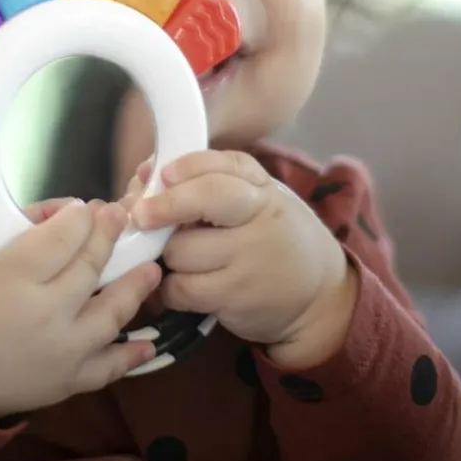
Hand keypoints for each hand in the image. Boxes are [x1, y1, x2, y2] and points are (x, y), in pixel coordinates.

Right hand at [0, 198, 161, 421]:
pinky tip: (148, 345)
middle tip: (121, 218)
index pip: (62, 236)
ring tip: (151, 270)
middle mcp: (45, 312)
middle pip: (91, 267)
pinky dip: (131, 355)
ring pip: (112, 312)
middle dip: (108, 237)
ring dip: (136, 288)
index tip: (88, 208)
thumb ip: (12, 232)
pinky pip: (109, 367)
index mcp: (13, 277)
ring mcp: (63, 349)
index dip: (79, 217)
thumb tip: (59, 212)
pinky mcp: (69, 381)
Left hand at [130, 151, 357, 368]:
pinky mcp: (236, 296)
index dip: (188, 166)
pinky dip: (170, 288)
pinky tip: (182, 285)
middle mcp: (260, 217)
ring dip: (166, 256)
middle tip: (140, 215)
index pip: (226, 164)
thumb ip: (207, 183)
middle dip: (166, 205)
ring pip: (181, 250)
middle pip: (207, 197)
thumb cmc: (275, 239)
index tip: (161, 174)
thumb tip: (143, 175)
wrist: (320, 295)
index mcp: (262, 188)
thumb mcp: (258, 202)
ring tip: (177, 259)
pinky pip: (181, 288)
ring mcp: (250, 258)